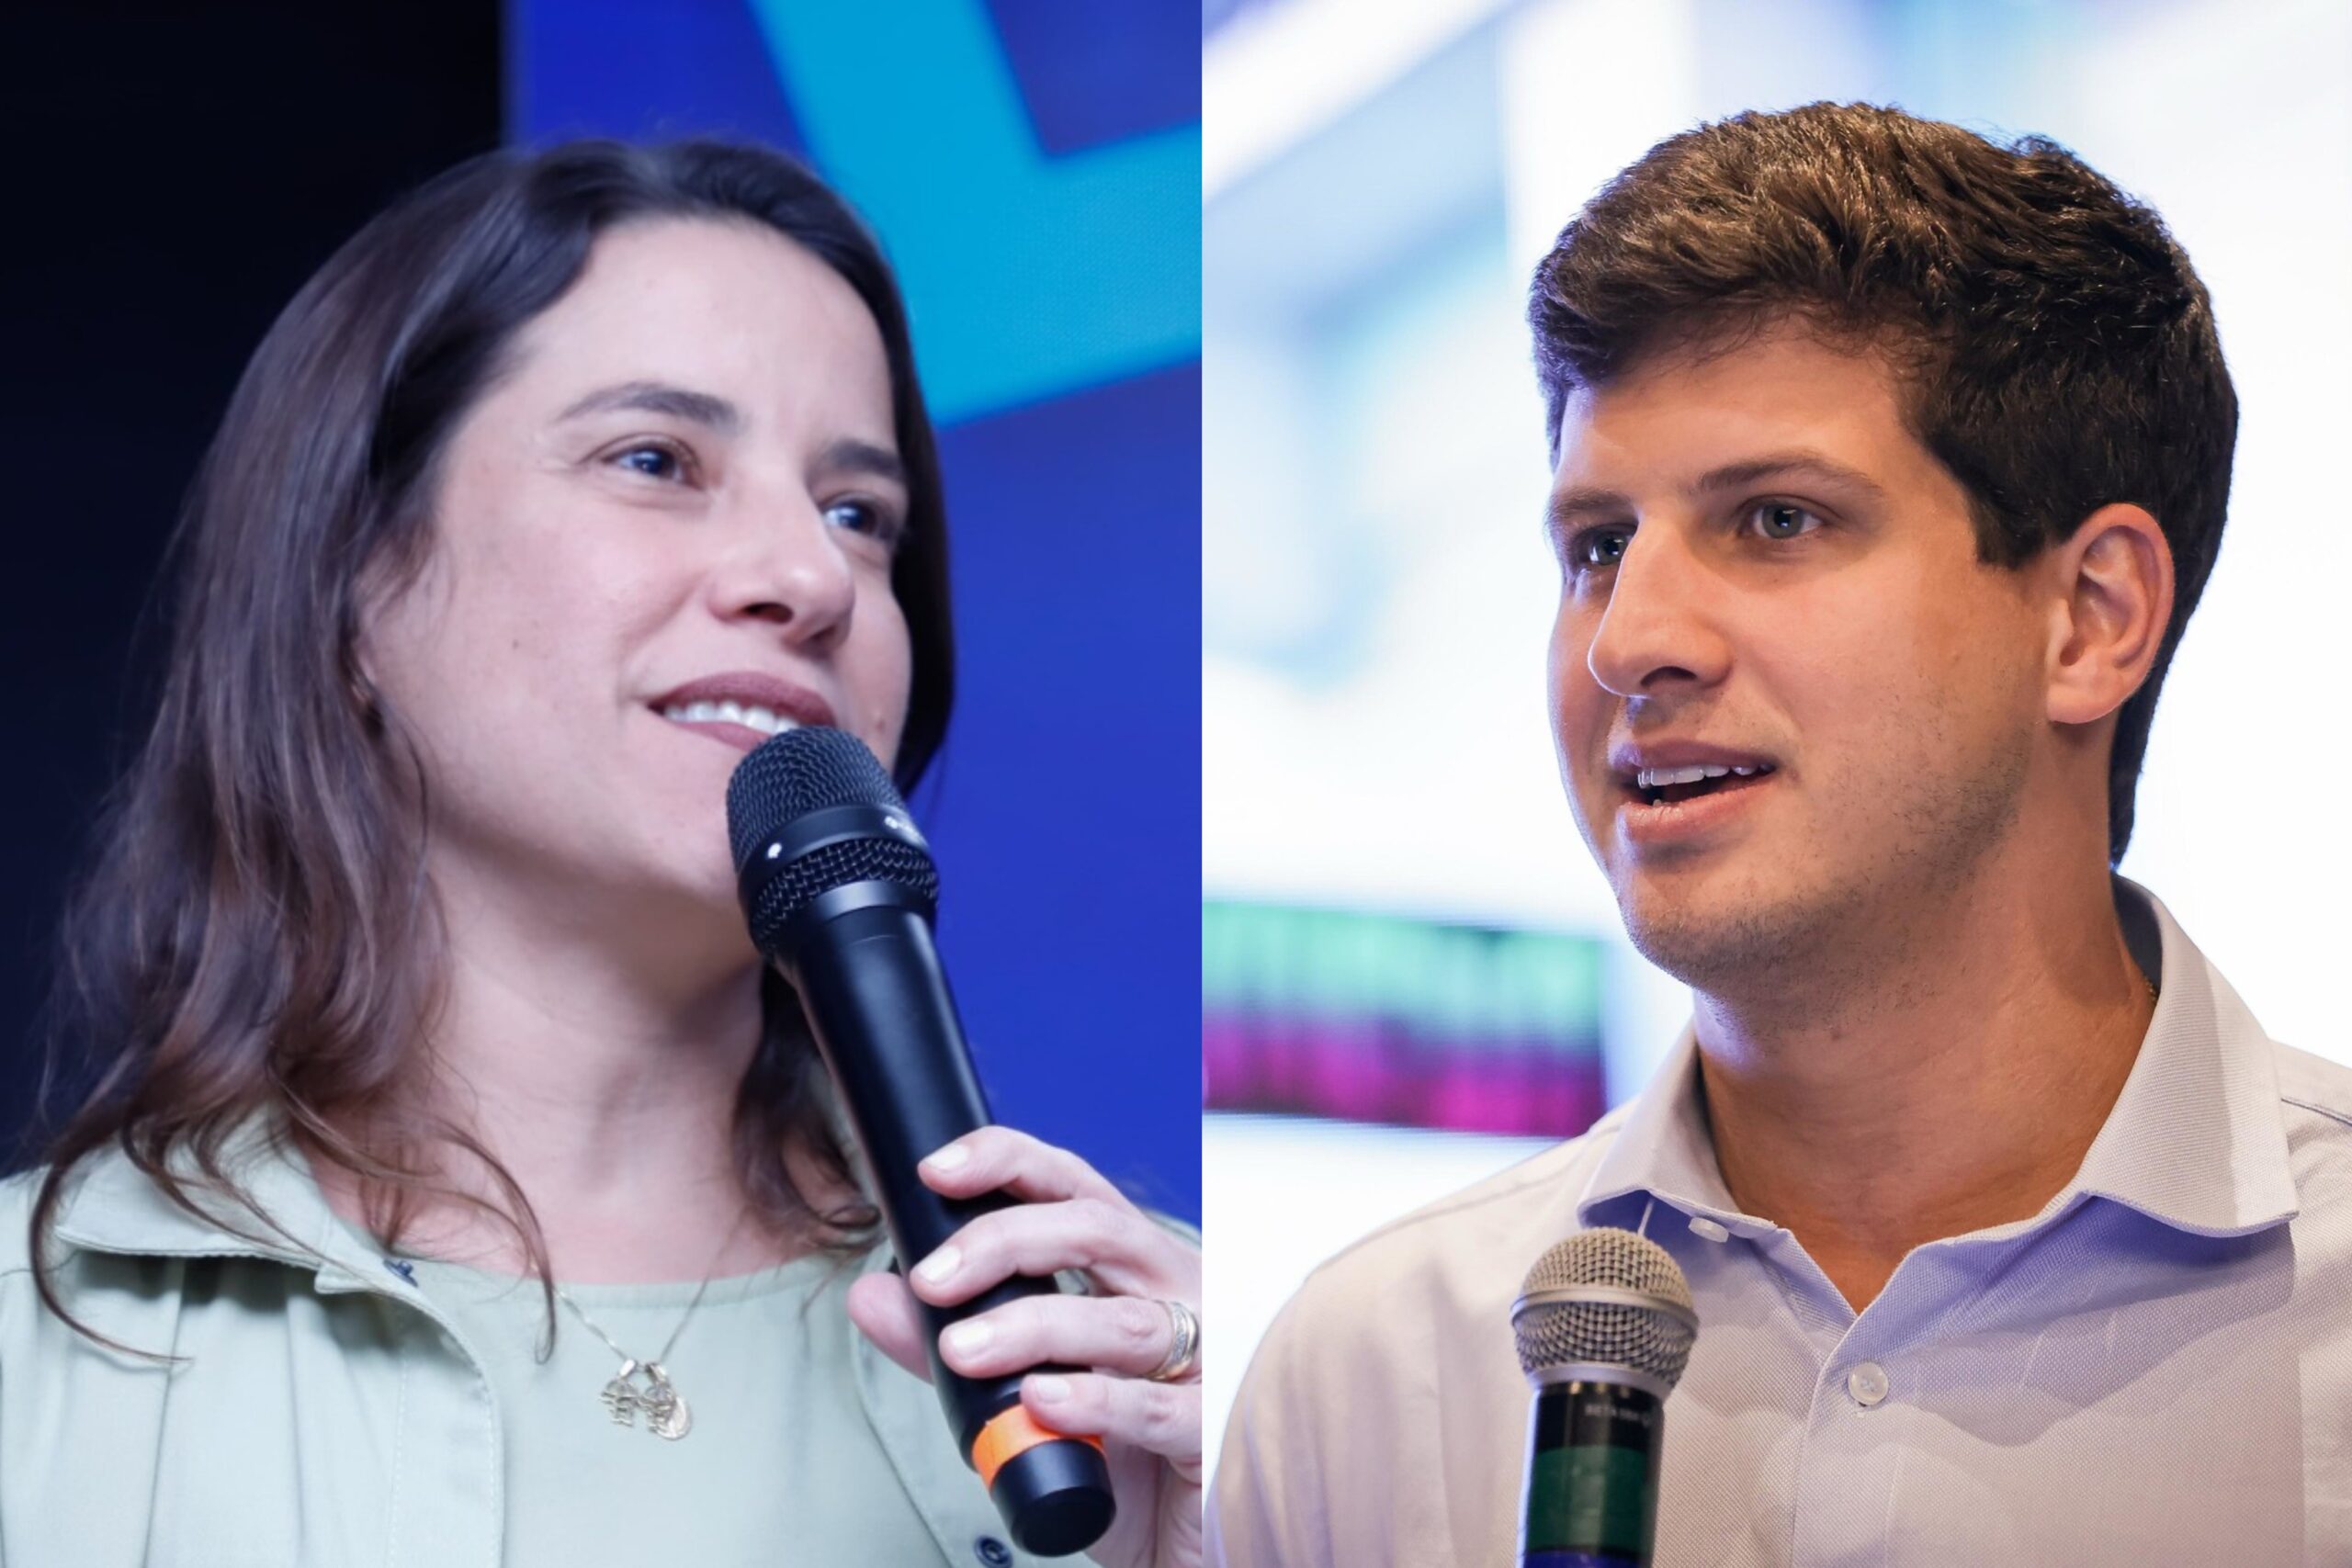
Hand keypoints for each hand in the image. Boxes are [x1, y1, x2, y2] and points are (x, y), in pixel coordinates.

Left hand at [845, 1125, 1201, 1567]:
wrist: (1181, 1545)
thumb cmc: (1119, 1453)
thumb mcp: (1021, 1392)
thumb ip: (954, 1346)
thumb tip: (872, 1296)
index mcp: (1132, 1270)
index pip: (1074, 1189)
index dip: (1010, 1163)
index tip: (939, 1171)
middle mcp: (1175, 1294)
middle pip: (1096, 1230)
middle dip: (1004, 1241)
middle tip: (932, 1279)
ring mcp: (1204, 1358)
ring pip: (1122, 1319)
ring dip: (1032, 1327)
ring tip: (963, 1348)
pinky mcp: (1209, 1430)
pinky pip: (1154, 1407)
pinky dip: (1094, 1398)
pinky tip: (1041, 1399)